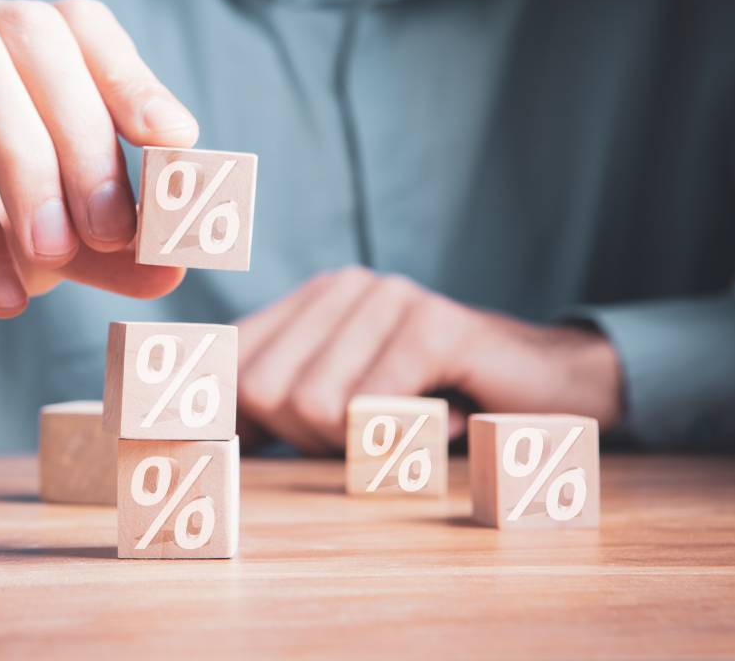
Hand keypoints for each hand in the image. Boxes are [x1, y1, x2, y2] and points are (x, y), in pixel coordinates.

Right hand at [0, 0, 194, 365]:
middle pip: (28, 30)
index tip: (177, 149)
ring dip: (30, 161)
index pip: (69, 24)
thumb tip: (176, 260)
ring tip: (58, 256)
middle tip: (114, 231)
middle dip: (85, 133)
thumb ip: (95, 249)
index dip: (129, 79)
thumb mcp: (21, 253)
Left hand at [235, 267, 622, 454]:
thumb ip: (272, 408)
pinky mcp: (432, 326)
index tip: (257, 445)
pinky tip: (438, 420)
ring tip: (406, 426)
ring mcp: (388, 299)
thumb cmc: (432, 408)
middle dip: (307, 437)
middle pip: (263, 392)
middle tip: (368, 434)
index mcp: (310, 301)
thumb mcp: (341, 407)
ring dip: (358, 443)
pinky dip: (400, 438)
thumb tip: (190, 432)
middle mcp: (342, 288)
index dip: (234, 416)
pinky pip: (370, 408)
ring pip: (313, 405)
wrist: (544, 391)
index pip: (227, 361)